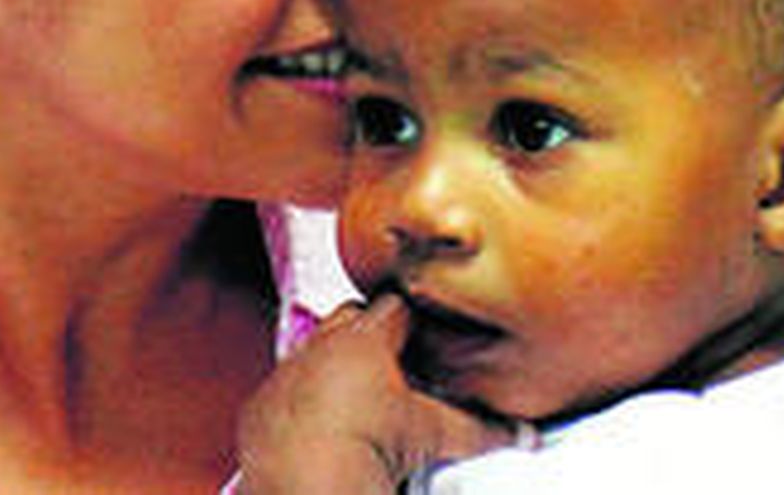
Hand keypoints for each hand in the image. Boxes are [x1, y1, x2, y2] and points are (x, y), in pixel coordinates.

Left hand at [235, 294, 511, 494]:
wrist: (302, 483)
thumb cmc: (365, 448)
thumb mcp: (430, 435)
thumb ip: (477, 428)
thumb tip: (522, 433)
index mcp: (363, 341)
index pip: (395, 307)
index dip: (414, 317)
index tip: (426, 332)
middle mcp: (319, 347)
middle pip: (351, 320)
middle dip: (371, 336)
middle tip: (396, 368)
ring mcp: (286, 374)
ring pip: (315, 352)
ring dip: (334, 367)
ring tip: (358, 400)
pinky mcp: (261, 405)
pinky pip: (285, 390)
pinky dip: (302, 401)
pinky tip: (320, 428)